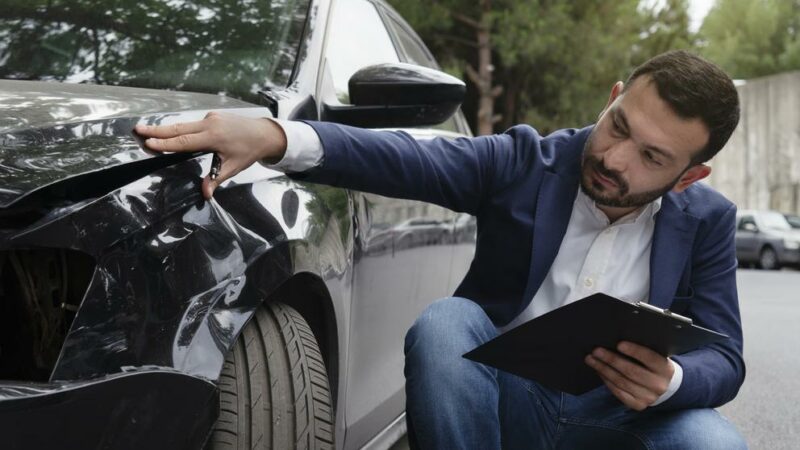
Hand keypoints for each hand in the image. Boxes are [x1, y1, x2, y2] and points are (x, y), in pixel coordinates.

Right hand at [134, 112, 286, 198]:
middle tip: (137, 130)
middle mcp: (210, 124)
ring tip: (146, 130)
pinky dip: (179, 128)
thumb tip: (205, 193)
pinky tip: (169, 132)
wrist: (264, 133)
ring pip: (183, 125)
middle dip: (156, 130)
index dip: (165, 143)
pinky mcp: (212, 116)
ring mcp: (211, 118)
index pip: (183, 141)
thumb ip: (216, 179)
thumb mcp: (233, 167)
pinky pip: (192, 123)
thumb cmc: (249, 151)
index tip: (148, 143)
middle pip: (178, 128)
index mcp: (214, 137)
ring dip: (165, 128)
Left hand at [585, 341, 673, 410]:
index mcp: (665, 369)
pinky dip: (607, 381)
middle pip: (632, 371)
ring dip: (604, 370)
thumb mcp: (654, 357)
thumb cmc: (653, 365)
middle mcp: (659, 385)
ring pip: (622, 382)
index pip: (650, 358)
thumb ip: (642, 351)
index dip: (634, 351)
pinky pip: (619, 392)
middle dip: (611, 360)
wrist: (664, 386)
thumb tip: (616, 341)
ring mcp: (649, 397)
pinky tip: (599, 371)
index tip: (619, 344)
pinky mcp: (638, 405)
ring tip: (591, 360)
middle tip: (596, 351)